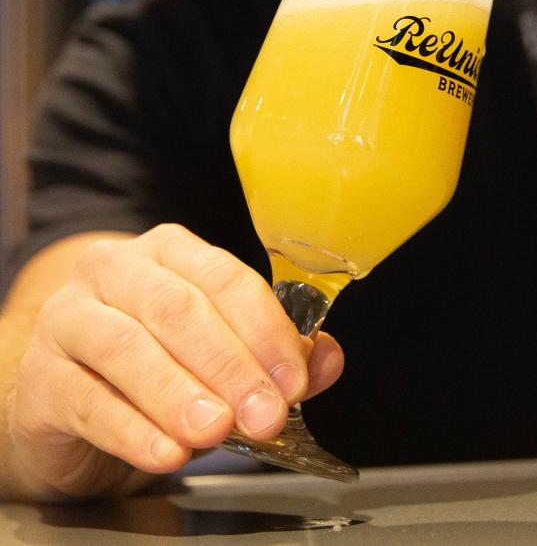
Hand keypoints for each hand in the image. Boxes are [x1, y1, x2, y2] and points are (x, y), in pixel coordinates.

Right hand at [6, 225, 343, 498]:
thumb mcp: (218, 354)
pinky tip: (166, 453)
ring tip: (217, 431)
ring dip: (179, 393)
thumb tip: (328, 359)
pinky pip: (87, 400)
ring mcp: (69, 317)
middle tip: (266, 414)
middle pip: (178, 309)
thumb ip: (275, 354)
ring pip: (127, 349)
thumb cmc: (153, 364)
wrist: (65, 398)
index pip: (224, 278)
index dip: (265, 329)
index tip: (296, 379)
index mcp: (169, 251)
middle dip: (230, 365)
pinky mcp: (39, 375)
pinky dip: (132, 430)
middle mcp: (115, 271)